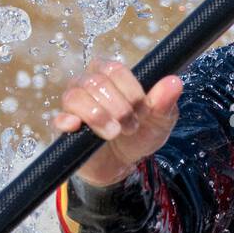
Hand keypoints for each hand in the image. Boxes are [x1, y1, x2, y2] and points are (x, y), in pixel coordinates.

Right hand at [52, 59, 182, 186]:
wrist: (124, 162)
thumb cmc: (141, 132)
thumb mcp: (160, 119)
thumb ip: (165, 102)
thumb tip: (174, 82)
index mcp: (112, 74)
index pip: (115, 69)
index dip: (130, 90)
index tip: (142, 109)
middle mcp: (89, 82)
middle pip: (95, 82)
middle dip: (118, 107)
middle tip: (131, 126)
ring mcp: (73, 103)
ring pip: (75, 97)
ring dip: (99, 116)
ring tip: (115, 132)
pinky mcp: (64, 126)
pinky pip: (59, 118)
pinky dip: (68, 121)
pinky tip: (78, 127)